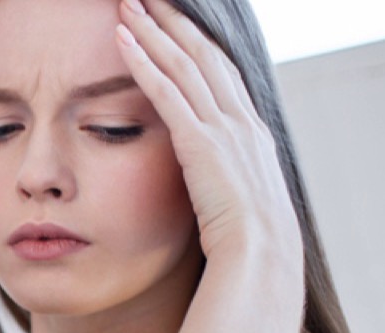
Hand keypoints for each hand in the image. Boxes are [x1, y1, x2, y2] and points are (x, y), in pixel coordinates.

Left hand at [115, 0, 300, 265]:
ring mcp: (223, 128)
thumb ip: (221, 180)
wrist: (261, 256)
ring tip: (126, 4)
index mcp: (250, 132)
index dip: (194, 42)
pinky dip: (144, 61)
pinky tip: (122, 39)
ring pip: (183, 63)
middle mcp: (240, 120)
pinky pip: (167, 91)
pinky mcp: (201, 143)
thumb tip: (207, 182)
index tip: (172, 21)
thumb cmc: (248, 243)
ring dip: (153, 30)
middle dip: (173, 21)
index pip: (219, 72)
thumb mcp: (236, 201)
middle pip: (203, 54)